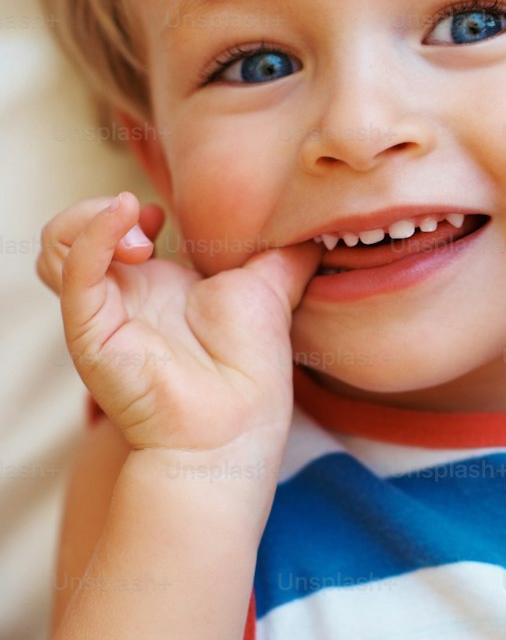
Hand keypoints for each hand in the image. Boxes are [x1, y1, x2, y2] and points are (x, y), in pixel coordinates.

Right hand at [38, 193, 321, 456]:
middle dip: (102, 209)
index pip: (110, 231)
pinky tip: (130, 217)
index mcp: (155, 285)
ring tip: (143, 236)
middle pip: (71, 233)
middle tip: (154, 223)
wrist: (234, 430)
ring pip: (55, 247)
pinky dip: (94, 234)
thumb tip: (316, 230)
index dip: (128, 211)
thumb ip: (284, 257)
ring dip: (91, 220)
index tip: (165, 215)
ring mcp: (103, 314)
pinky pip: (74, 274)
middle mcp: (123, 296)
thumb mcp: (271, 293)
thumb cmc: (251, 374)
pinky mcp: (92, 333)